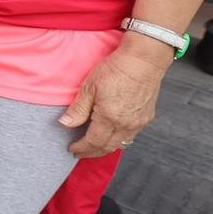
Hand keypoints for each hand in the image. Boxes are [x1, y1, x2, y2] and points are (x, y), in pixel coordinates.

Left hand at [60, 35, 170, 157]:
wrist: (143, 61)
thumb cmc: (116, 69)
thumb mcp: (89, 87)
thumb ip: (78, 109)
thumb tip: (66, 124)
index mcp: (110, 118)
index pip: (93, 142)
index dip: (82, 148)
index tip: (72, 149)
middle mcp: (126, 125)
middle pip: (108, 147)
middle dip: (92, 152)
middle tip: (81, 152)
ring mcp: (138, 122)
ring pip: (121, 143)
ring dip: (106, 147)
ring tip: (94, 146)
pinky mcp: (147, 117)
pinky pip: (131, 135)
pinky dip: (119, 139)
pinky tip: (111, 134)